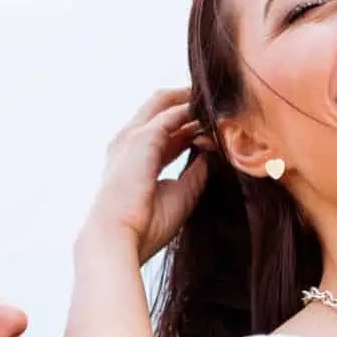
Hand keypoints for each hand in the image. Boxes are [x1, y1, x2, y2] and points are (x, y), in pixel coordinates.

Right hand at [82, 88, 210, 259]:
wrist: (119, 236)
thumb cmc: (146, 224)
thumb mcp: (181, 193)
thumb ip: (196, 170)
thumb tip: (213, 152)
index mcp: (135, 158)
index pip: (164, 131)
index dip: (189, 125)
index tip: (215, 124)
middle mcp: (130, 142)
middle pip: (160, 107)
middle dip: (187, 100)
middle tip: (216, 100)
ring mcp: (132, 136)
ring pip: (163, 102)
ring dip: (190, 99)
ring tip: (218, 100)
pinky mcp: (142, 137)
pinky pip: (172, 112)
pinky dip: (192, 109)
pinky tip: (213, 113)